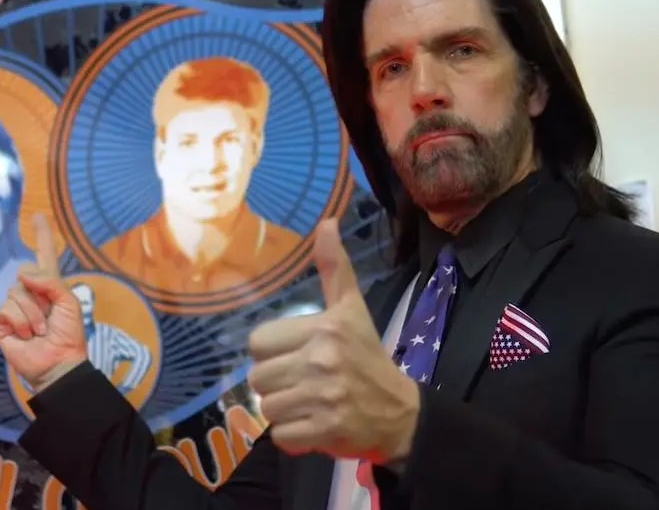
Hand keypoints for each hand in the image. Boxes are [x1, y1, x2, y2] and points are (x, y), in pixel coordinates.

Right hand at [0, 213, 86, 392]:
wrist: (58, 364)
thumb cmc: (69, 336)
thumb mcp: (68, 303)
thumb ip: (49, 282)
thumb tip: (23, 274)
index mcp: (49, 286)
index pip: (44, 255)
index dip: (41, 236)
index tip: (37, 216)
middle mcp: (30, 293)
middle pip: (25, 273)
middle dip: (40, 295)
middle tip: (49, 317)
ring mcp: (15, 307)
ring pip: (16, 291)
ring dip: (32, 313)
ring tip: (40, 331)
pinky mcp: (3, 322)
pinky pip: (7, 308)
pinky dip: (20, 321)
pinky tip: (26, 335)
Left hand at [246, 219, 419, 462]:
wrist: (401, 412)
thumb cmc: (367, 357)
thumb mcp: (351, 309)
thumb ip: (334, 267)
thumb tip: (326, 222)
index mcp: (324, 328)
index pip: (257, 343)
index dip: (272, 353)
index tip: (295, 356)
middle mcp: (322, 360)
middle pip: (257, 378)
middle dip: (276, 384)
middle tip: (303, 383)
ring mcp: (324, 398)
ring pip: (266, 407)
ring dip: (283, 410)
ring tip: (308, 403)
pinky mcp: (325, 431)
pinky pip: (280, 436)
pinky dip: (292, 437)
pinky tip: (313, 424)